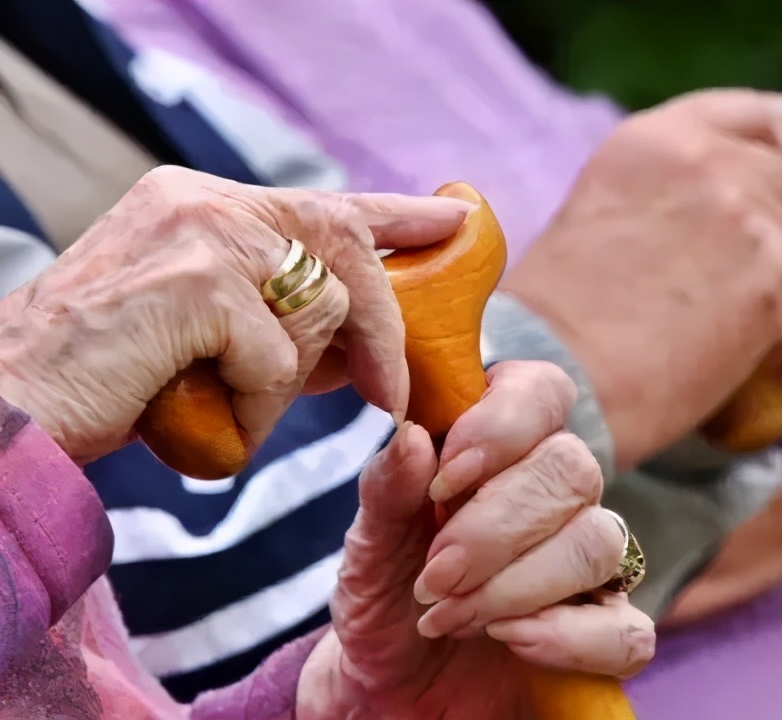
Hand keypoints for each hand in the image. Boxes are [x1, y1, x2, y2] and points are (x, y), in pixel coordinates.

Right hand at [0, 166, 470, 462]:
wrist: (14, 409)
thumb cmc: (109, 380)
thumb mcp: (211, 336)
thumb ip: (284, 320)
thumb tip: (372, 342)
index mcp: (202, 203)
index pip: (323, 201)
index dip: (398, 214)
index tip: (455, 218)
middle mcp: (203, 200)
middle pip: (346, 247)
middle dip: (383, 327)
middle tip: (391, 390)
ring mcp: (201, 234)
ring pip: (321, 311)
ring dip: (286, 386)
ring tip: (221, 405)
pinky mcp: (198, 283)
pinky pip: (280, 360)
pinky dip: (256, 408)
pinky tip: (202, 413)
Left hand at [297, 361, 654, 719]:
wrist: (389, 686)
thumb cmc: (384, 596)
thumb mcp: (366, 545)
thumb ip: (387, 490)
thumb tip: (412, 438)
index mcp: (502, 447)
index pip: (543, 392)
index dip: (504, 425)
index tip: (446, 479)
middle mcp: (555, 493)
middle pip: (572, 469)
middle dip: (496, 527)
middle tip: (435, 575)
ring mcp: (588, 562)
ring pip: (599, 543)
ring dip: (518, 585)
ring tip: (451, 616)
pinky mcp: (604, 632)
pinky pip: (628, 630)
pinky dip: (568, 638)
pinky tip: (512, 641)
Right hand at [504, 89, 781, 467]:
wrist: (550, 381)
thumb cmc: (565, 321)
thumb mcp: (615, 213)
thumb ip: (687, 191)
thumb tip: (756, 205)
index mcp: (662, 136)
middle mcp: (709, 159)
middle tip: (760, 290)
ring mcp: (748, 214)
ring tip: (744, 331)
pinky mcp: (778, 279)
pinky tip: (741, 361)